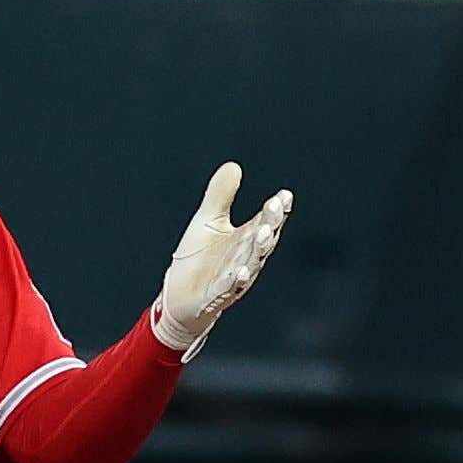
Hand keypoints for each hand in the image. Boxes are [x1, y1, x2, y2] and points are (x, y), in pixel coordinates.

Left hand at [154, 162, 292, 354]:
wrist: (178, 296)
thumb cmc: (197, 258)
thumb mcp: (207, 221)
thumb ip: (220, 196)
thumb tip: (234, 166)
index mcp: (246, 239)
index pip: (266, 221)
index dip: (276, 209)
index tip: (284, 195)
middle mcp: (246, 257)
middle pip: (263, 239)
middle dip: (269, 223)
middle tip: (275, 206)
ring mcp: (235, 277)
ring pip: (252, 261)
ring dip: (259, 248)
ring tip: (264, 232)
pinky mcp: (218, 294)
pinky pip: (230, 286)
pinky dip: (237, 279)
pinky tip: (243, 270)